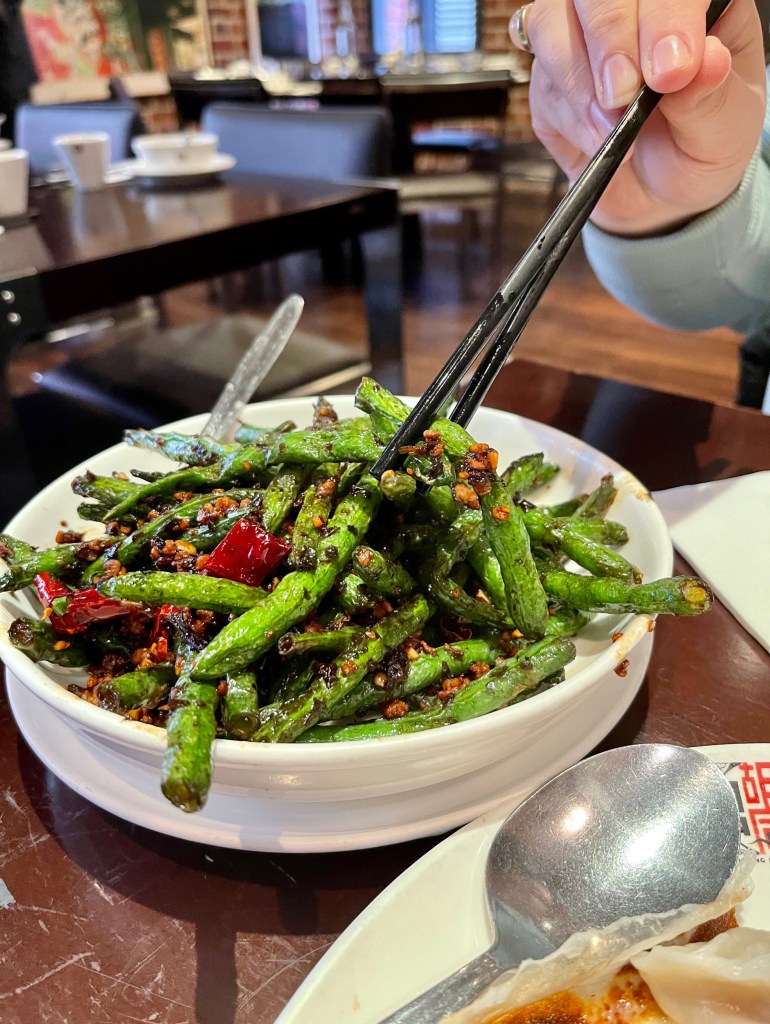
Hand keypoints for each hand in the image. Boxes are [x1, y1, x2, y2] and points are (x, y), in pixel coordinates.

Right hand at [512, 0, 766, 235]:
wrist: (663, 193)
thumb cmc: (702, 145)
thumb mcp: (725, 128)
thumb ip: (711, 95)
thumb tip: (708, 60)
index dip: (665, 14)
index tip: (670, 72)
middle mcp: (634, 4)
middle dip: (608, 37)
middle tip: (623, 95)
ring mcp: (583, 33)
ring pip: (551, 21)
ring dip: (578, 80)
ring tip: (610, 127)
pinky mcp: (550, 75)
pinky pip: (540, 81)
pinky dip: (568, 115)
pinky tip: (597, 139)